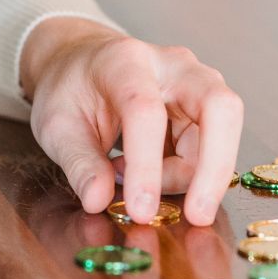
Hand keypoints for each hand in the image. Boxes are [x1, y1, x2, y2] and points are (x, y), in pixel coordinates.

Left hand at [21, 18, 242, 225]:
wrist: (81, 65)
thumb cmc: (69, 92)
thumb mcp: (57, 128)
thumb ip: (79, 165)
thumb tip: (98, 201)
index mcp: (125, 62)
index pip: (146, 111)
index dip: (146, 165)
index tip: (140, 210)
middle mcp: (173, 65)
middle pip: (220, 108)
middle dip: (214, 167)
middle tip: (197, 216)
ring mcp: (197, 82)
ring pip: (219, 134)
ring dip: (186, 174)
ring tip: (134, 178)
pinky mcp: (206, 105)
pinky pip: (211, 147)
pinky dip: (186, 172)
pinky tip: (150, 170)